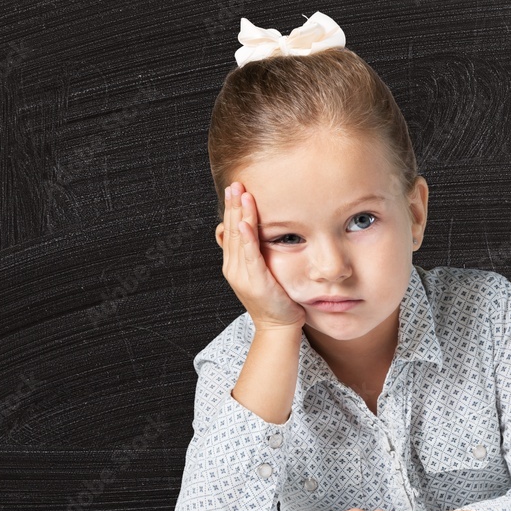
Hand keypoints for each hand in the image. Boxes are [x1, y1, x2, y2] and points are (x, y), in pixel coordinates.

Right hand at [217, 181, 305, 330]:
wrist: (278, 327)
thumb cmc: (274, 300)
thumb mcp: (260, 273)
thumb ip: (253, 254)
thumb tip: (251, 233)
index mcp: (234, 265)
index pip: (232, 231)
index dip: (233, 209)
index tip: (235, 188)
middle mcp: (233, 268)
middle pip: (232, 231)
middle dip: (233, 206)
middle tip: (235, 183)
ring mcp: (242, 276)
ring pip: (239, 239)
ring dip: (240, 215)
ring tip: (241, 195)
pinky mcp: (255, 282)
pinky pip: (250, 256)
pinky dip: (248, 239)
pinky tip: (247, 224)